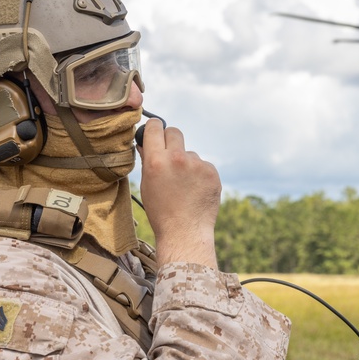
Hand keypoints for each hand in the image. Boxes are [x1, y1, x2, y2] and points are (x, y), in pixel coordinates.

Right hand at [137, 118, 219, 269]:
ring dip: (187, 163)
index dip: (155, 128)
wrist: (185, 232)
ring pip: (190, 153)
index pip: (155, 127)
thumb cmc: (161, 212)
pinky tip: (196, 191)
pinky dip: (199, 175)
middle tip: (169, 154)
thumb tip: (146, 143)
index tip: (156, 130)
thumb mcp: (147, 185)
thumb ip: (148, 161)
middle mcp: (177, 159)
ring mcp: (197, 165)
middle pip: (175, 132)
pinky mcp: (212, 172)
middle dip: (170, 139)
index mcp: (156, 161)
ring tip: (184, 186)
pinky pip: (203, 166)